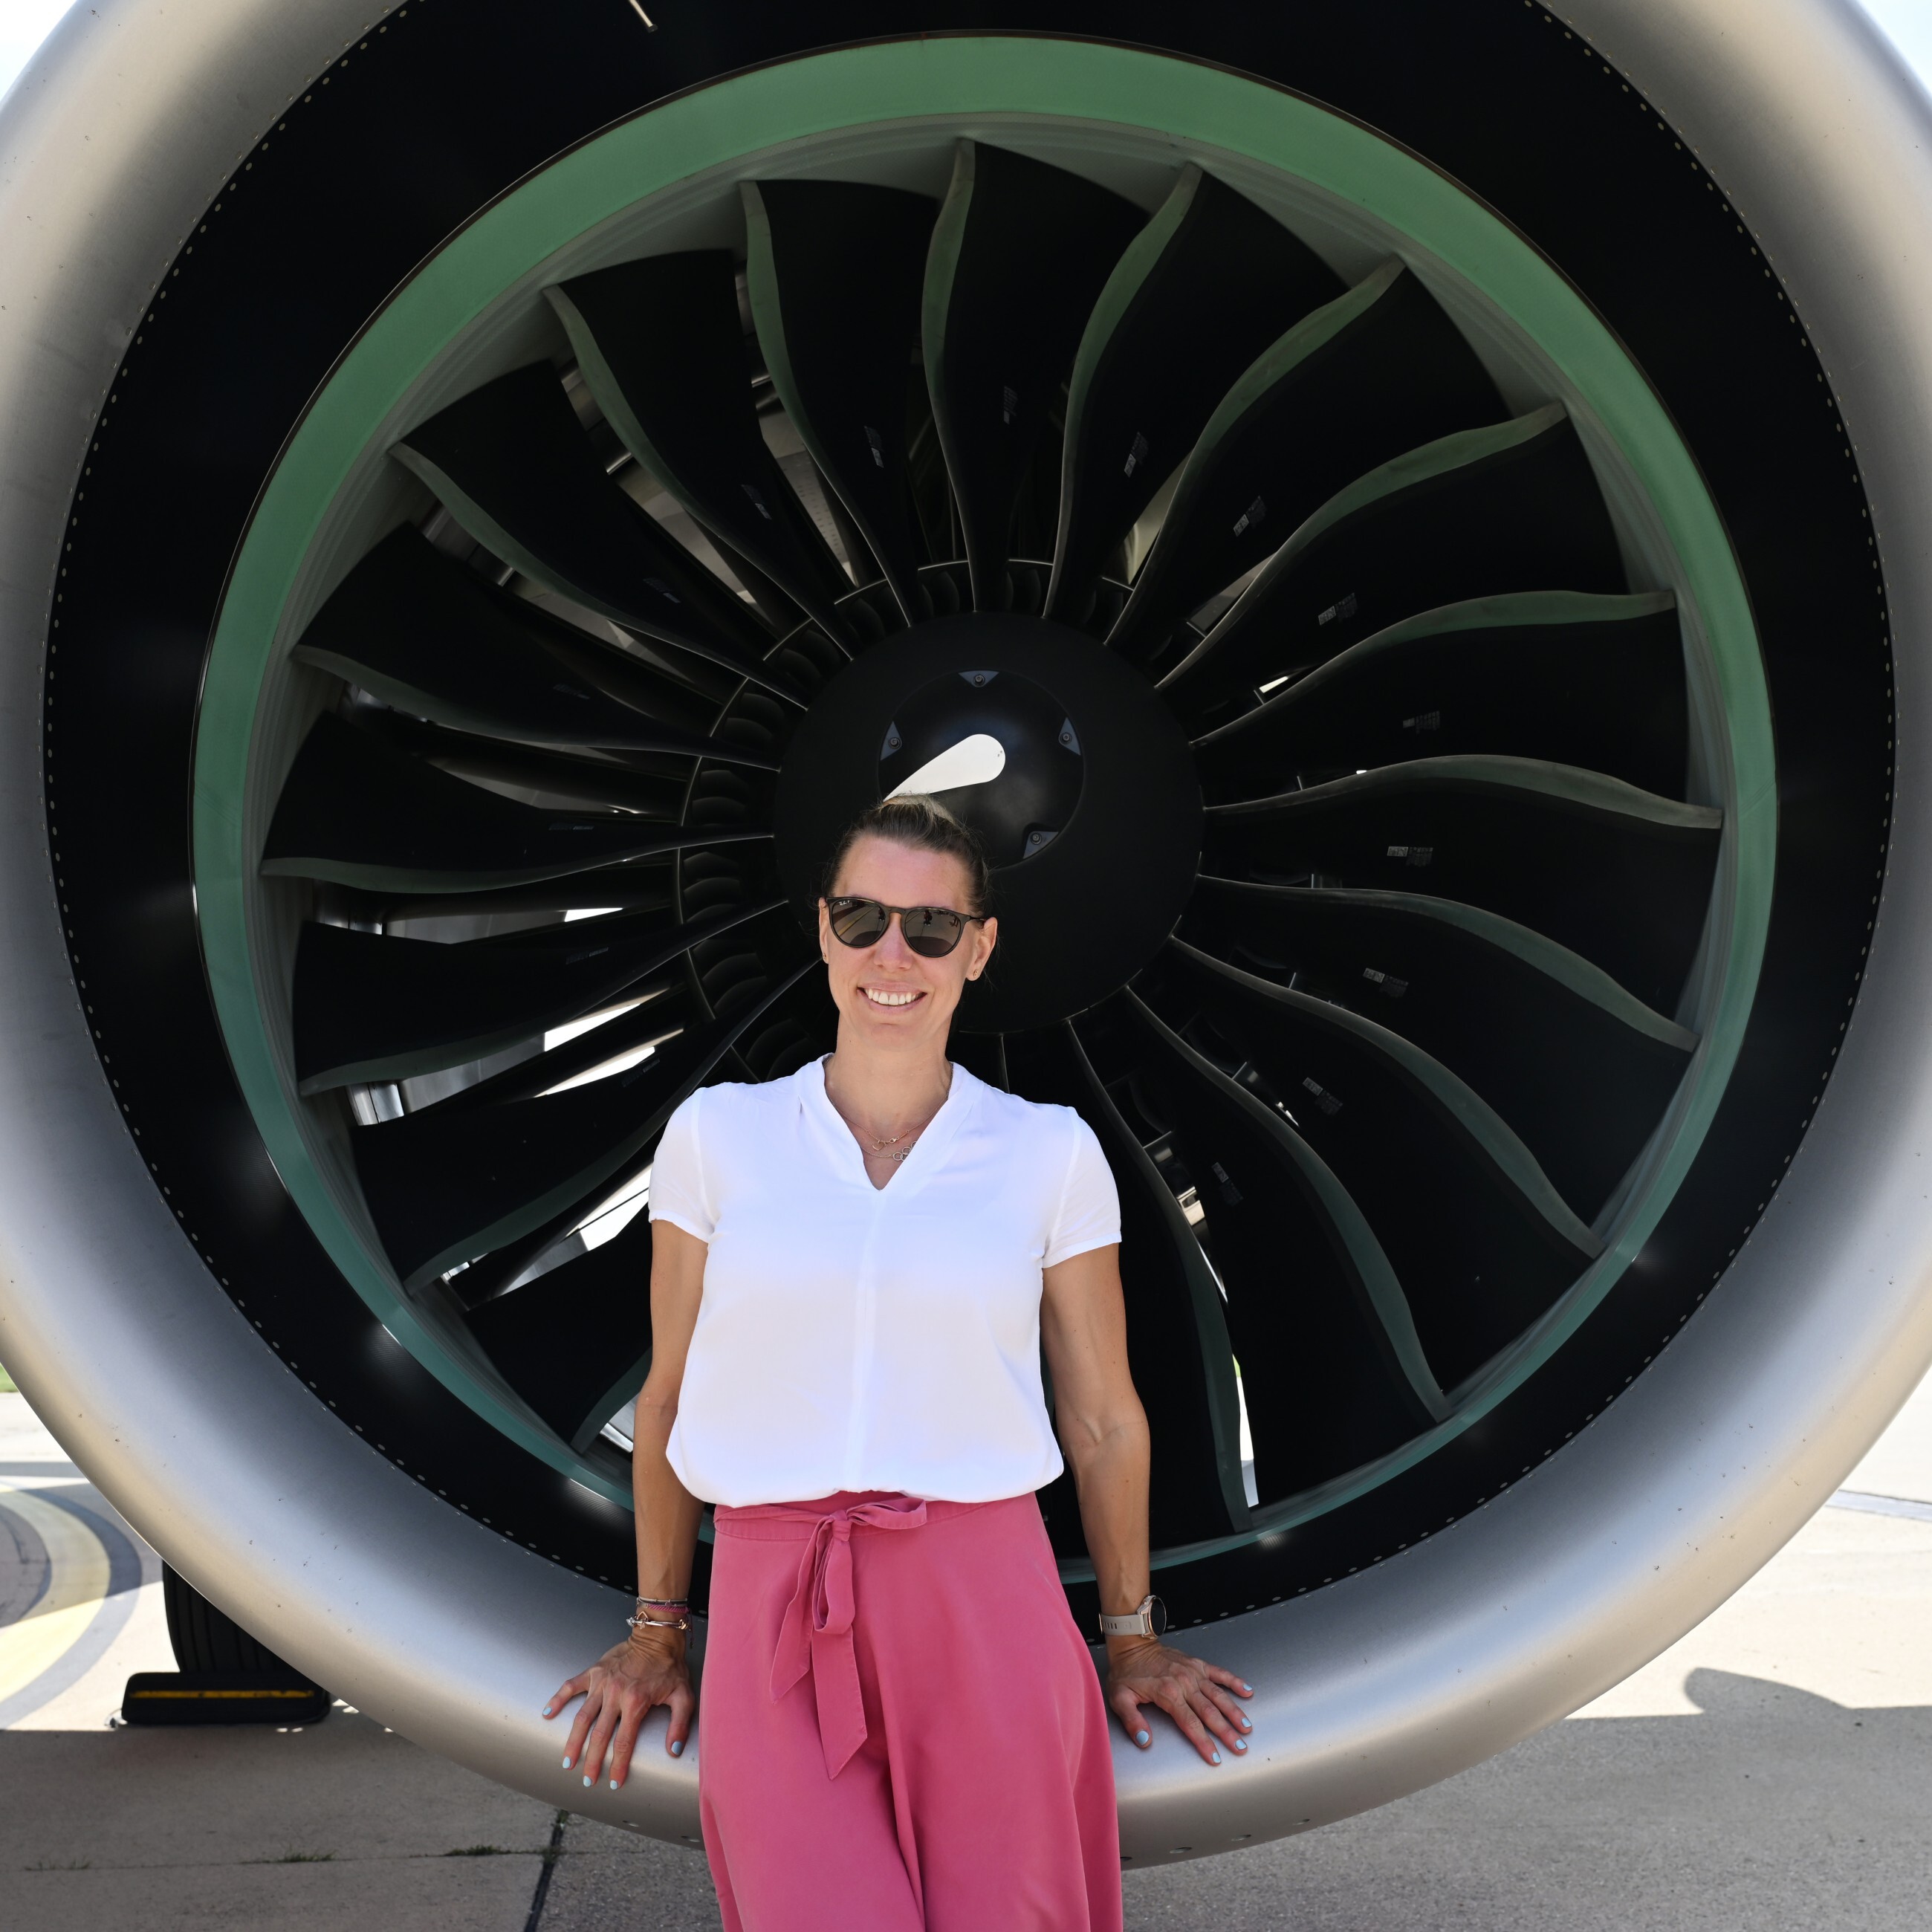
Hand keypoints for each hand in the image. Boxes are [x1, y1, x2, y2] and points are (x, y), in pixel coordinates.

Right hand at [542, 1626, 694, 1789]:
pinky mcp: (593, 1671)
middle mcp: (615, 1694)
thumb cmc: (670, 1667)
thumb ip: (680, 1724)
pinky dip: (557, 1699)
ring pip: (582, 1716)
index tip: (614, 1784)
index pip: (623, 1742)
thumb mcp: (683, 1695)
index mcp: (635, 1702)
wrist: (657, 1636)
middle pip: (599, 1735)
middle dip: (591, 1762)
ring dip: (573, 1741)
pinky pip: (571, 1686)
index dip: (618, 1766)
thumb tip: (674, 1750)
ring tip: (567, 1762)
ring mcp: (601, 1682)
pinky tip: (547, 1714)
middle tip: (587, 1781)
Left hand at [1105, 1638, 1252, 1764]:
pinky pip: (1219, 1672)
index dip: (1203, 1742)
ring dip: (1234, 1712)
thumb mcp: (1120, 1698)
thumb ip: (1132, 1721)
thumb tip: (1144, 1740)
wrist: (1132, 1643)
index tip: (1215, 1757)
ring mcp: (1193, 1672)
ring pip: (1218, 1695)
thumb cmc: (1126, 1672)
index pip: (1190, 1724)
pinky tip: (1247, 1691)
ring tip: (1247, 1727)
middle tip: (1240, 1748)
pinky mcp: (1197, 1664)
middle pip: (1210, 1712)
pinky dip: (1234, 1681)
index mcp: (1167, 1694)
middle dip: (1226, 1732)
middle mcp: (1184, 1683)